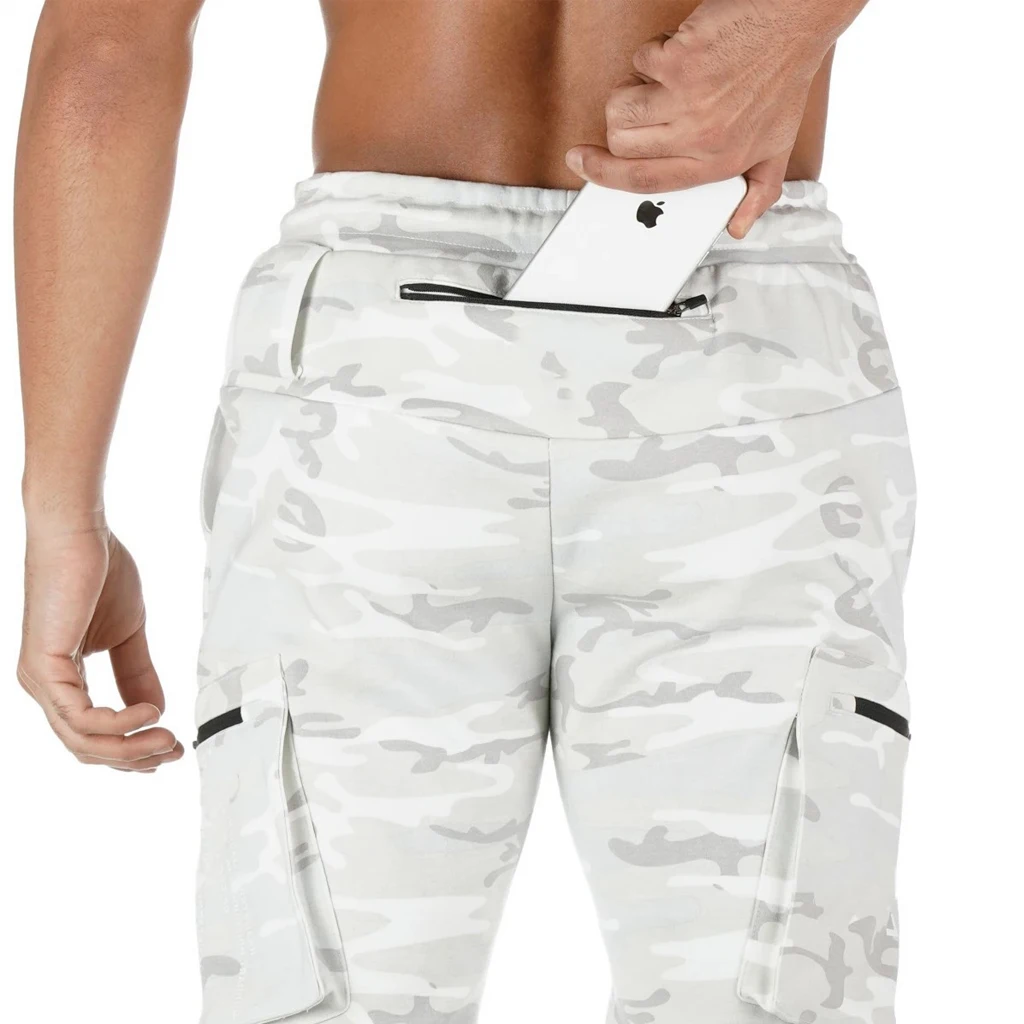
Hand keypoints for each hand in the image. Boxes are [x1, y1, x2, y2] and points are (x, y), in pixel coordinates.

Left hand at [18, 516, 183, 771]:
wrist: (78, 531)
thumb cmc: (98, 570)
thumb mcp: (128, 633)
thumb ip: (137, 672)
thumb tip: (155, 709)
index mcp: (60, 679)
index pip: (91, 734)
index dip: (130, 749)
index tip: (169, 748)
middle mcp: (44, 686)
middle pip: (86, 748)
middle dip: (134, 757)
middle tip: (174, 751)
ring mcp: (40, 680)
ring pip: (81, 742)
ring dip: (130, 747)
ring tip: (167, 737)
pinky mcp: (44, 668)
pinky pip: (82, 718)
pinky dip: (121, 722)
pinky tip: (150, 712)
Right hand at [565, 0, 839, 236]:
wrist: (794, 21)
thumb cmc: (783, 79)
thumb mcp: (777, 147)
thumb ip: (757, 193)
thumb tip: (737, 228)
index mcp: (715, 164)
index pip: (644, 182)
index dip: (604, 177)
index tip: (582, 165)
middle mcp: (698, 137)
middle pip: (621, 145)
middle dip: (621, 125)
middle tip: (646, 107)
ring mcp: (686, 100)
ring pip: (620, 106)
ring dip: (632, 89)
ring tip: (665, 79)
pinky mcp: (678, 61)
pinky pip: (640, 62)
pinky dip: (655, 52)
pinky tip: (685, 49)